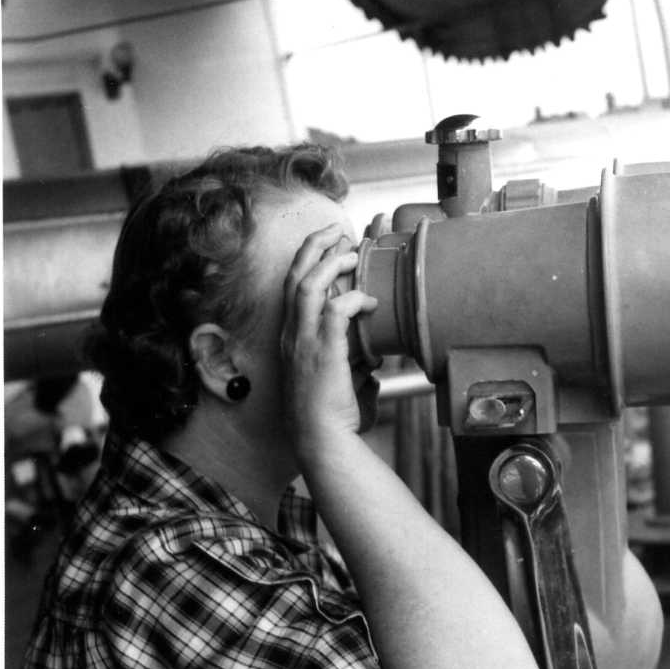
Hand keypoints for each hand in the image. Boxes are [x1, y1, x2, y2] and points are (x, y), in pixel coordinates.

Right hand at [279, 223, 377, 456]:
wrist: (321, 438)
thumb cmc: (331, 413)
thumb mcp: (340, 377)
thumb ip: (354, 359)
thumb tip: (376, 353)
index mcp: (293, 336)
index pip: (293, 285)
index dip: (308, 259)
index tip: (328, 243)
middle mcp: (293, 334)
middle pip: (295, 275)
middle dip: (314, 246)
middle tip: (335, 230)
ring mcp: (304, 342)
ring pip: (308, 285)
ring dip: (331, 264)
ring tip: (352, 253)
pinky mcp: (322, 352)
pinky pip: (334, 312)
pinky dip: (352, 300)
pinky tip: (370, 301)